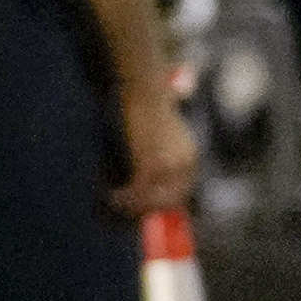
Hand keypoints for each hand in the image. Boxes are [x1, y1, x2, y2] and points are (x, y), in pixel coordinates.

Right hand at [110, 53, 201, 215]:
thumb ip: (165, 155)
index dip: (160, 204)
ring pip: (150, 200)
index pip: (180, 193)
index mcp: (190, 157)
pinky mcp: (151, 164)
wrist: (145, 89)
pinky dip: (122, 197)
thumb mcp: (165, 134)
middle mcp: (184, 164)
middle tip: (123, 211)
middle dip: (145, 210)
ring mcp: (169, 166)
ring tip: (113, 202)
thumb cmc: (150, 106)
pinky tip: (110, 194)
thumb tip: (149, 177)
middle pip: (167, 202)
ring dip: (130, 206)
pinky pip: (137, 191)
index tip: (142, 209)